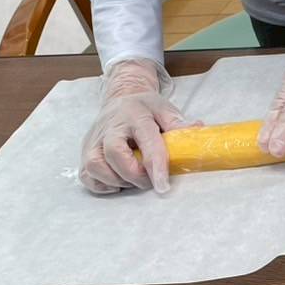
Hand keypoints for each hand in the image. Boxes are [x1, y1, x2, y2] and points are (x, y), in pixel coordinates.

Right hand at [79, 59, 187, 194]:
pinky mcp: (86, 150)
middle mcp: (111, 126)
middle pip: (114, 154)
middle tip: (148, 180)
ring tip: (132, 179)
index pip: (146, 141)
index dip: (155, 165)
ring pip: (94, 165)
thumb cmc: (145, 108)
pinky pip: (86, 174)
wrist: (121, 97)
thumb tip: (198, 130)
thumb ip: (179, 123)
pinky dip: (101, 184)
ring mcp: (95, 139)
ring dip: (115, 180)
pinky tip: (118, 181)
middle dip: (133, 174)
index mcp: (135, 115)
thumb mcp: (165, 109)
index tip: (163, 186)